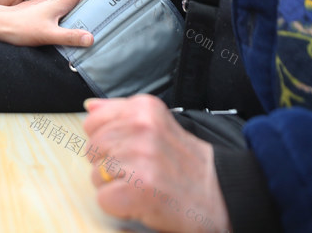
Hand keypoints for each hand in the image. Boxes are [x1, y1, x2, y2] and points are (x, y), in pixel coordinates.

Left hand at [83, 95, 231, 232]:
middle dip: (109, 165)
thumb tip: (91, 107)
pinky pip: (104, 198)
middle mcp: (141, 127)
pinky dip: (119, 205)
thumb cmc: (185, 162)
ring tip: (143, 183)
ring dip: (115, 186)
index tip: (128, 149)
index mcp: (143, 108)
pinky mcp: (140, 188)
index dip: (106, 142)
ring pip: (96, 175)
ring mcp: (141, 157)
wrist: (220, 193)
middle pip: (91, 150)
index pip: (92, 122)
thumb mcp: (157, 124)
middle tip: (139, 170)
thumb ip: (121, 113)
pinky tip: (141, 199)